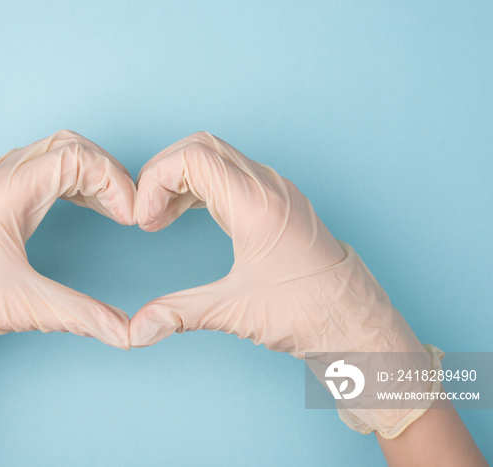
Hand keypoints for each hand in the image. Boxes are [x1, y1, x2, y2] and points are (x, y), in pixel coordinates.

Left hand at [0, 130, 135, 403]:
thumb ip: (84, 315)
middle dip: (106, 171)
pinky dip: (65, 179)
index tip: (130, 215)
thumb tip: (128, 332)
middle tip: (127, 207)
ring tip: (110, 208)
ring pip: (50, 151)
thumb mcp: (26, 306)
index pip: (76, 158)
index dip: (114, 182)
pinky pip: (34, 166)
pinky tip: (79, 205)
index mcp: (6, 191)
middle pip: (67, 144)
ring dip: (86, 173)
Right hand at [129, 131, 440, 437]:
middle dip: (163, 173)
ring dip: (181, 178)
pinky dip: (201, 186)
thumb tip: (136, 330)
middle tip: (146, 214)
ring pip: (217, 156)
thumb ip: (178, 313)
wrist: (356, 322)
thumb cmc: (309, 313)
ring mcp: (277, 190)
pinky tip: (186, 214)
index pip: (192, 157)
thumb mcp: (235, 311)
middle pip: (201, 146)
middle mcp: (269, 187)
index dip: (155, 180)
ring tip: (160, 218)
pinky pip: (232, 173)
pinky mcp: (279, 202)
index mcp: (257, 205)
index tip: (144, 219)